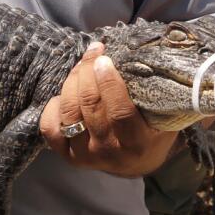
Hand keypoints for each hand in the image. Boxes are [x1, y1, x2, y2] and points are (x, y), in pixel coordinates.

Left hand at [39, 43, 177, 176]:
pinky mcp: (68, 156)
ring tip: (82, 65)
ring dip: (72, 82)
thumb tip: (148, 52)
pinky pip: (50, 128)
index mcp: (137, 144)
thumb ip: (159, 92)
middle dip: (88, 73)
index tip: (104, 59)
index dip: (109, 83)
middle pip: (90, 107)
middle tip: (94, 53)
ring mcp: (86, 156)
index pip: (119, 113)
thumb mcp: (164, 115)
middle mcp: (109, 153)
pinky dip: (53, 107)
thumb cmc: (153, 130)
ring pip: (69, 113)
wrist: (137, 162)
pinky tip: (64, 94)